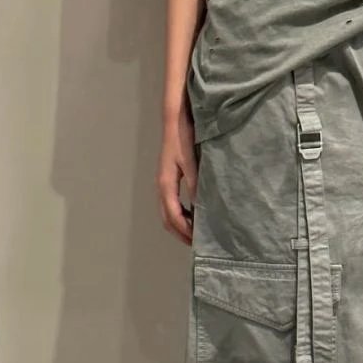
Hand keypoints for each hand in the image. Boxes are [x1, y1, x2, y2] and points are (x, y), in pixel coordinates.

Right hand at [158, 105, 196, 244]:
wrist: (174, 120)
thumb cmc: (183, 137)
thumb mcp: (191, 161)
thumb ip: (195, 183)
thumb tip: (201, 207)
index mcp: (166, 184)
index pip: (173, 216)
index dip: (184, 231)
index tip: (197, 241)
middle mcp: (161, 186)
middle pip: (167, 218)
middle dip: (180, 232)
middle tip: (198, 242)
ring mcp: (163, 183)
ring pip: (167, 212)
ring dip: (180, 224)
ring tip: (197, 231)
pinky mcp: (168, 178)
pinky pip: (171, 203)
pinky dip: (180, 213)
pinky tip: (194, 212)